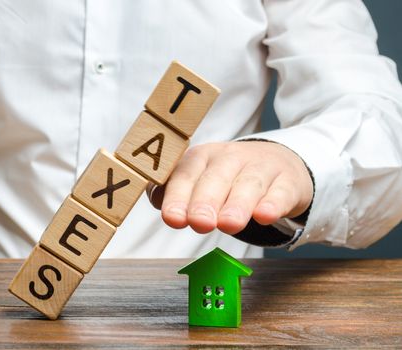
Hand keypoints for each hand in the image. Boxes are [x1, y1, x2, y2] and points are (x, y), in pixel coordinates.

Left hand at [148, 141, 313, 233]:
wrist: (279, 164)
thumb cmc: (227, 179)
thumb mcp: (199, 181)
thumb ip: (175, 193)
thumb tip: (158, 203)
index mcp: (202, 157)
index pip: (186, 175)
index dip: (178, 197)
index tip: (172, 219)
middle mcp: (230, 158)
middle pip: (216, 177)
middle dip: (205, 201)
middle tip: (199, 223)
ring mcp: (261, 167)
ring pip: (249, 184)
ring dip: (237, 204)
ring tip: (229, 225)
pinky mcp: (288, 182)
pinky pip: (280, 191)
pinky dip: (273, 204)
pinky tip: (265, 216)